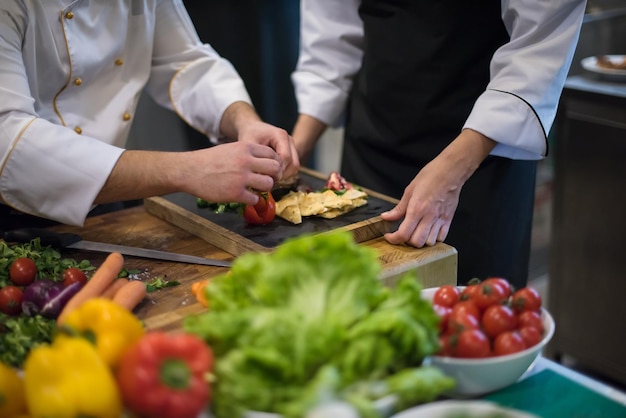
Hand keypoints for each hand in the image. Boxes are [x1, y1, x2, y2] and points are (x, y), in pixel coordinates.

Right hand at [185, 141, 282, 205]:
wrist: (190, 171)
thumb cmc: (209, 160)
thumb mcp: (231, 148)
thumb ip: (248, 154)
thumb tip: (266, 163)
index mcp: (245, 148)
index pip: (272, 154)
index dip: (274, 163)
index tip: (270, 170)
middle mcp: (245, 161)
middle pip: (275, 169)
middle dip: (275, 176)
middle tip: (269, 180)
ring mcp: (241, 178)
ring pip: (268, 184)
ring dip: (265, 189)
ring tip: (257, 189)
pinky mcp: (235, 193)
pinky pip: (255, 199)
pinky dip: (253, 200)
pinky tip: (247, 197)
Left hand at [237, 119, 299, 178]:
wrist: (252, 129)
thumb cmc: (249, 135)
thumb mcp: (249, 145)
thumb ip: (255, 158)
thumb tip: (260, 177)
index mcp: (281, 135)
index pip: (285, 158)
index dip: (276, 170)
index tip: (264, 176)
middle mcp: (290, 140)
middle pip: (293, 164)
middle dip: (281, 174)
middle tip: (266, 179)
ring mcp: (292, 147)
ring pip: (294, 167)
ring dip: (283, 175)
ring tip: (268, 176)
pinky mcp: (291, 153)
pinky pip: (292, 168)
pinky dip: (283, 173)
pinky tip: (271, 174)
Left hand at [380, 129, 495, 246]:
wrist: (450, 172)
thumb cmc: (430, 177)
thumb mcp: (409, 190)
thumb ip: (398, 208)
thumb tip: (386, 217)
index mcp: (416, 209)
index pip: (404, 234)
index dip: (394, 239)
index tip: (389, 236)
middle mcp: (429, 217)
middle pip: (417, 242)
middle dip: (407, 242)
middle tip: (403, 234)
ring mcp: (440, 220)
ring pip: (429, 243)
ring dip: (421, 241)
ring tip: (416, 233)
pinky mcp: (448, 220)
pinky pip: (441, 237)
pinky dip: (433, 238)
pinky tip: (428, 231)